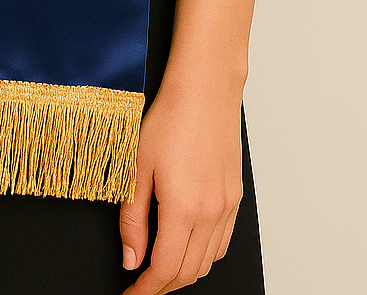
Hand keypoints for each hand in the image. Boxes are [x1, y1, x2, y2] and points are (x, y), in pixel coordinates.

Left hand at [118, 79, 243, 290]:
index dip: (146, 289)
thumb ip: (132, 219)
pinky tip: (187, 244)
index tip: (131, 294)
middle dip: (163, 286)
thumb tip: (130, 259)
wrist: (205, 90)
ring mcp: (227, 206)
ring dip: (185, 272)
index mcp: (184, 209)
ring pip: (209, 261)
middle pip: (189, 272)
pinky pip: (222, 242)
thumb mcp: (137, 167)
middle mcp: (211, 214)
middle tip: (141, 284)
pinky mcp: (236, 196)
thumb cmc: (170, 119)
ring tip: (160, 266)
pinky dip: (204, 254)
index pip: (165, 269)